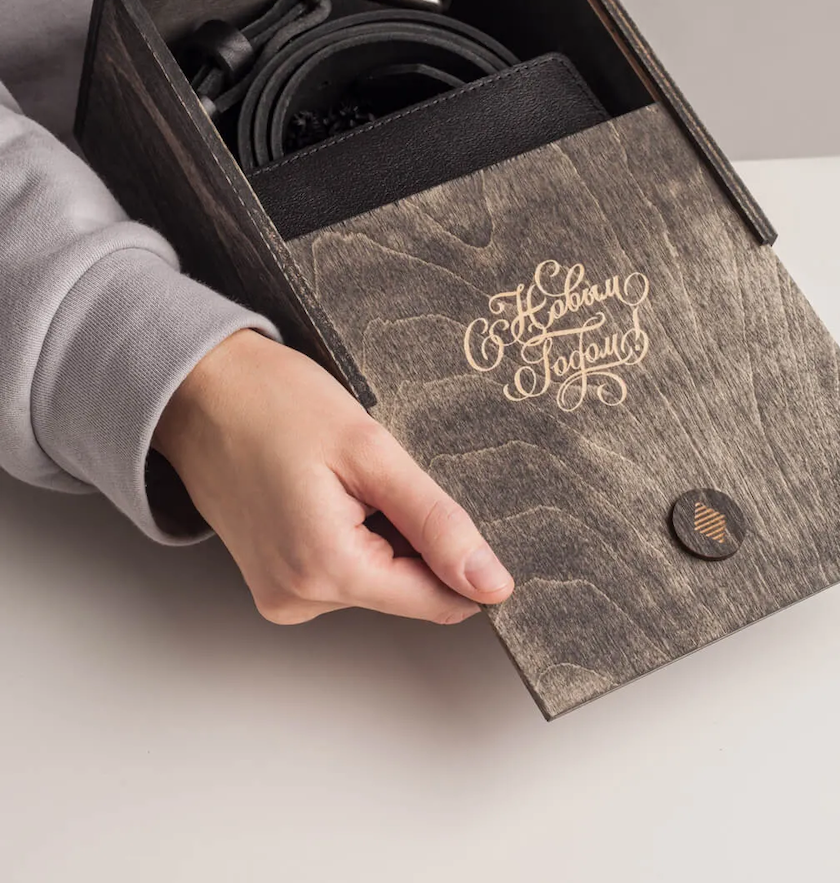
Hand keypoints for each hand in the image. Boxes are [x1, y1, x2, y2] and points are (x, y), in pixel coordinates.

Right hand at [151, 328, 513, 624]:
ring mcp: (282, 593)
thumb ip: (436, 523)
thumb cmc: (274, 403)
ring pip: (377, 578)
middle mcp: (299, 599)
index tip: (450, 505)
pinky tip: (329, 489)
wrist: (199, 388)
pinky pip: (343, 569)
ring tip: (345, 476)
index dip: (464, 558)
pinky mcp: (275, 580)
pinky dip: (353, 532)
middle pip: (406, 588)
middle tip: (377, 473)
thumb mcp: (372, 451)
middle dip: (413, 534)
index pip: (437, 601)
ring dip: (382, 531)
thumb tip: (491, 584)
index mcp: (326, 570)